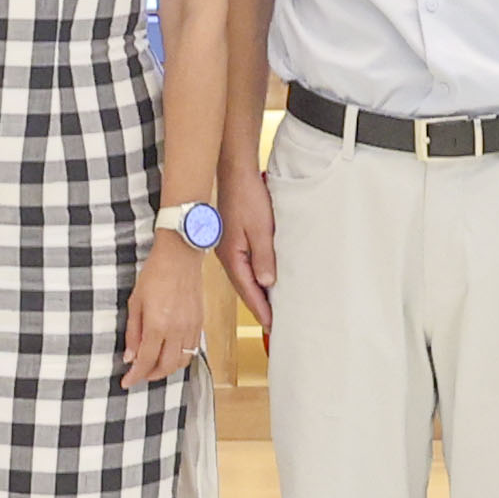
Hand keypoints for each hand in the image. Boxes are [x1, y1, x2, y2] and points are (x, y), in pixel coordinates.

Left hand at [119, 233, 205, 387]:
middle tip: (139, 374)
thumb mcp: (135, 301)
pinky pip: (192, 349)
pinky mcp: (200, 322)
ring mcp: (191, 327)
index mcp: (158, 325)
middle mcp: (177, 330)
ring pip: (182, 361)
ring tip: (154, 365)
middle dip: (151, 375)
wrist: (180, 255)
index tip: (126, 382)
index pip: (145, 361)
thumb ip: (133, 332)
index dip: (135, 376)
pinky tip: (169, 351)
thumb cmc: (154, 274)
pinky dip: (180, 357)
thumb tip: (129, 357)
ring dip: (167, 368)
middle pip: (166, 367)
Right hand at [216, 159, 276, 316]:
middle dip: (257, 305)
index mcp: (232, 256)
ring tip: (269, 305)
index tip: (272, 324)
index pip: (248, 290)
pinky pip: (243, 264)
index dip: (261, 308)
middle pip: (243, 286)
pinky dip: (253, 276)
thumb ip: (264, 257)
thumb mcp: (261, 229)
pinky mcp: (231, 238)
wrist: (235, 173)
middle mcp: (226, 255)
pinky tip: (261, 278)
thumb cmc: (247, 197)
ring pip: (243, 276)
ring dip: (255, 291)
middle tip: (272, 322)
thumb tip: (267, 283)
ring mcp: (227, 247)